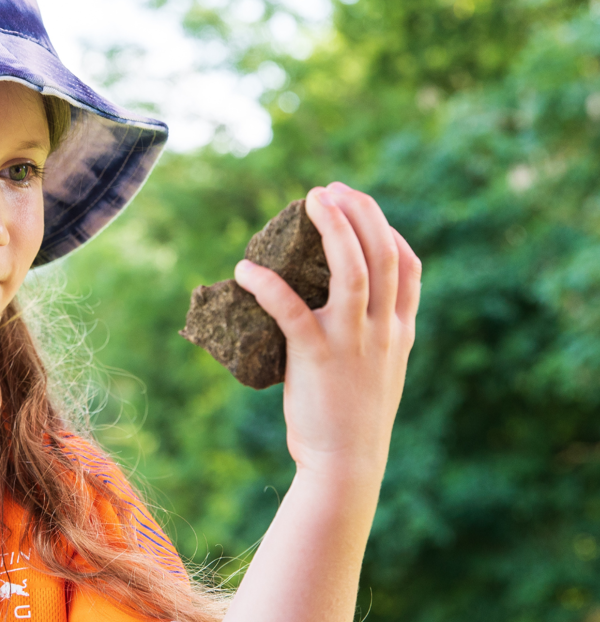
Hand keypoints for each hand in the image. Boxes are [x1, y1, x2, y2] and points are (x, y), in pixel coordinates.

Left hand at [233, 182, 420, 482]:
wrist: (347, 465)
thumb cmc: (354, 419)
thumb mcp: (379, 371)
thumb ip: (372, 336)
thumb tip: (336, 306)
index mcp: (399, 331)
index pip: (408, 266)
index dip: (387, 229)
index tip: (363, 207)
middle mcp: (383, 330)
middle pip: (383, 254)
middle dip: (360, 213)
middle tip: (331, 189)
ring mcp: (353, 341)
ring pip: (353, 270)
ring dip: (333, 229)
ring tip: (312, 200)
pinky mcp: (317, 356)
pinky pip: (291, 309)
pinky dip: (267, 284)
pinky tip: (246, 269)